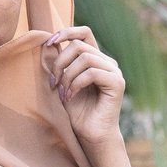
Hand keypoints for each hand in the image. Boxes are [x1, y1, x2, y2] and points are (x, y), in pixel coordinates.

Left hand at [44, 26, 124, 146]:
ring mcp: (114, 71)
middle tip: (52, 83)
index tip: (48, 44)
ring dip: (67, 76)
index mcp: (96, 58)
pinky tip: (70, 96)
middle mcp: (107, 62)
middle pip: (79, 45)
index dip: (66, 32)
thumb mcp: (63, 82)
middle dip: (60, 62)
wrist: (90, 134)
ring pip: (85, 58)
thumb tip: (50, 43)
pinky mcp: (117, 83)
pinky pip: (92, 73)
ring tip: (62, 93)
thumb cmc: (76, 111)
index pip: (84, 32)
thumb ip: (61, 63)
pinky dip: (76, 84)